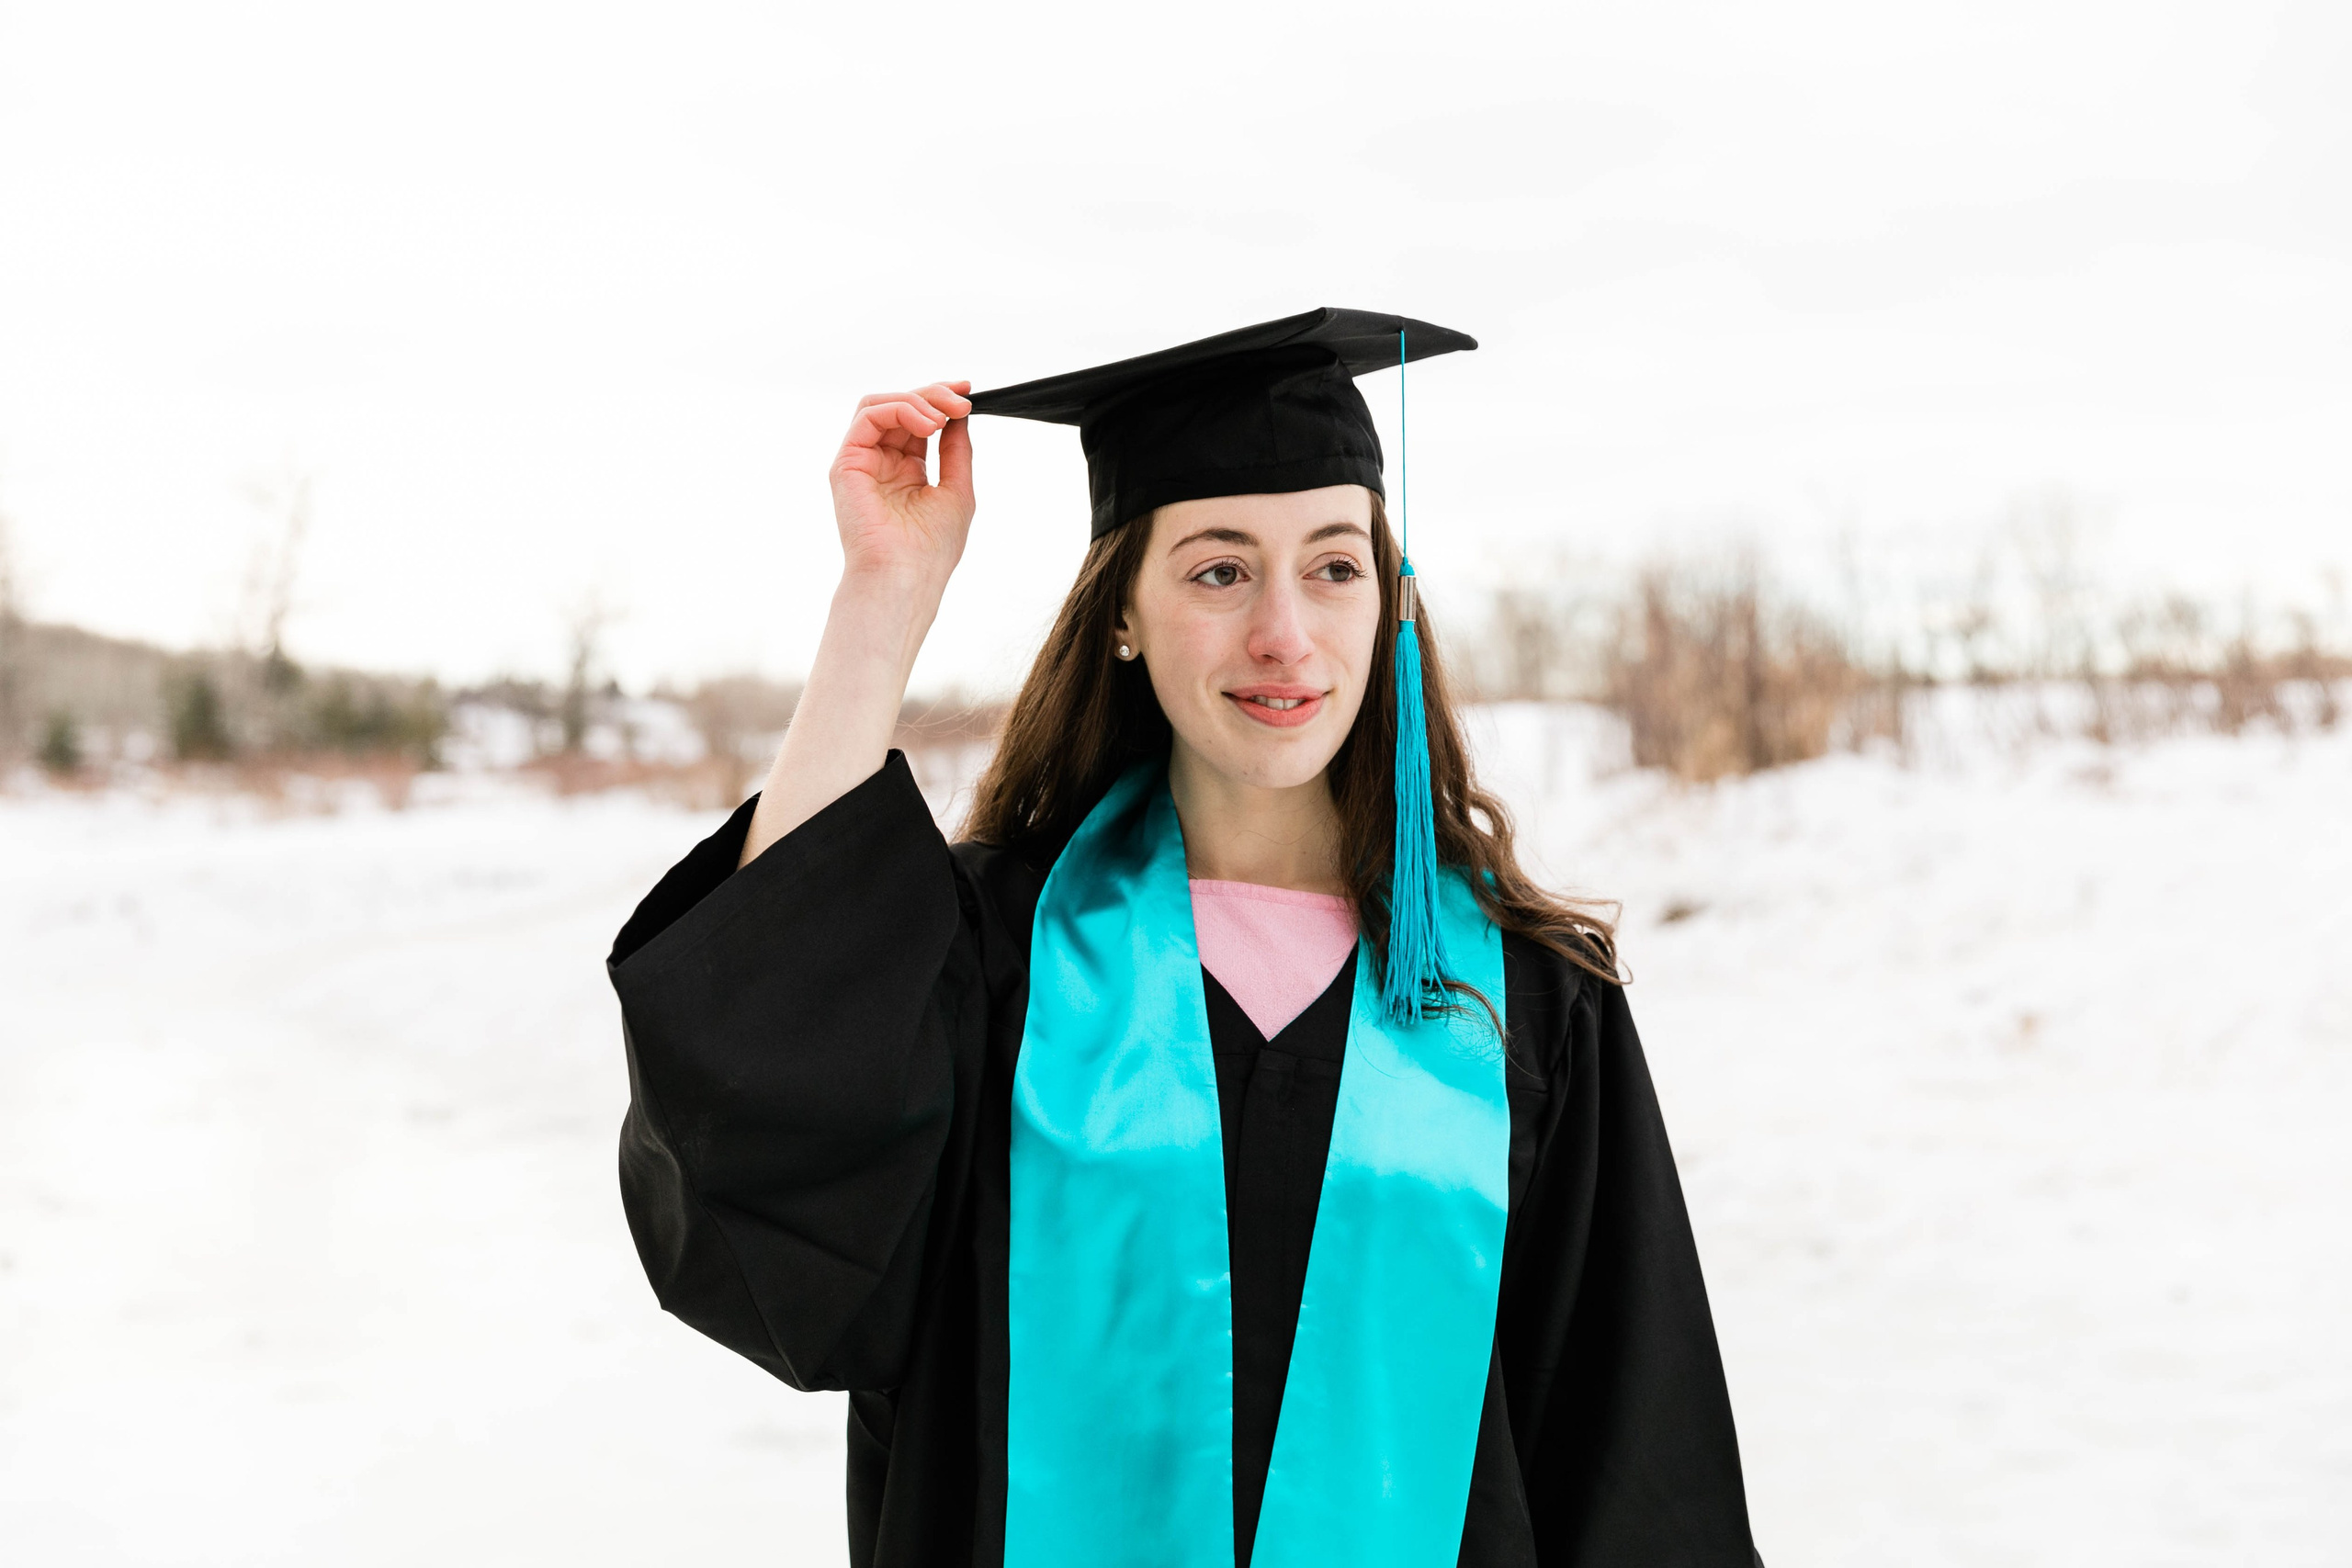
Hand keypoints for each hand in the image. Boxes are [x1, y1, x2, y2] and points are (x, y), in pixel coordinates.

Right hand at [828, 381, 975, 590]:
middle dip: (934, 396)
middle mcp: (880, 463)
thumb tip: (960, 415)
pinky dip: (900, 410)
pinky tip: (927, 425)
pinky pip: (868, 416)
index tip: (968, 392)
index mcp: (905, 471)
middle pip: (900, 407)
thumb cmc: (930, 549)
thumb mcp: (957, 490)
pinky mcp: (846, 464)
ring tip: (943, 416)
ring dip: (917, 400)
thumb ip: (956, 450)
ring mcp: (861, 462)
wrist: (906, 578)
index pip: (918, 421)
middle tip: (962, 401)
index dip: (941, 401)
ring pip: (881, 404)